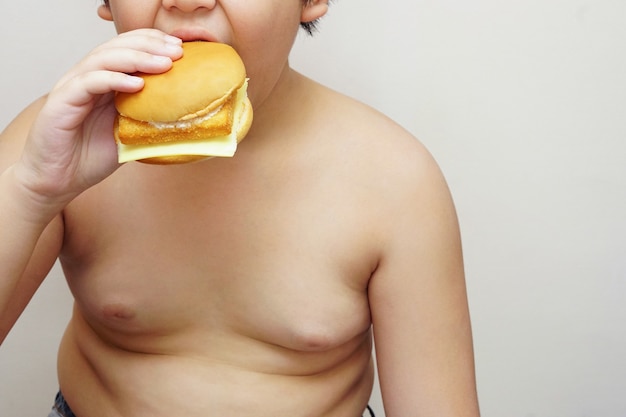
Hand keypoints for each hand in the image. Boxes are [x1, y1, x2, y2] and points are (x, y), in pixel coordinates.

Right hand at [16, 29, 182, 208]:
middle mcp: (87, 78)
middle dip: (150, 45)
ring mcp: (73, 87)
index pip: (127, 49)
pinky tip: (137, 84)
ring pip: (103, 59)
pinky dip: (113, 79)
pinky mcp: (61, 102)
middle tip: (177, 51)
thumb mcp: (130, 134)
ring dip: (136, 58)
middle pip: (117, 47)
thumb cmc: (91, 157)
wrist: (59, 180)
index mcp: (104, 82)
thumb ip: (149, 119)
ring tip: (163, 64)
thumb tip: (187, 117)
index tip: (180, 48)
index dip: (152, 43)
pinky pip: (88, 83)